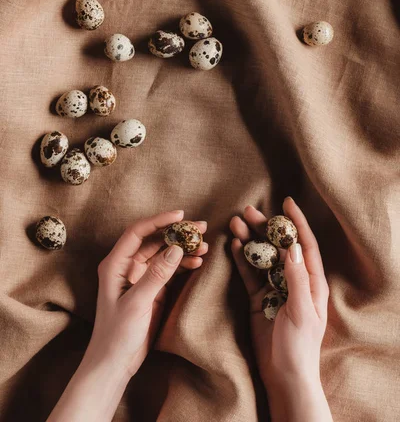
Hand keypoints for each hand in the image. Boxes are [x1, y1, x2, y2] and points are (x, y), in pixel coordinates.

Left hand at [87, 209, 207, 376]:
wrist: (113, 364)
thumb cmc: (116, 334)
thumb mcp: (137, 303)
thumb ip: (156, 275)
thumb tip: (176, 249)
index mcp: (115, 264)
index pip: (138, 232)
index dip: (159, 221)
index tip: (181, 215)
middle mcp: (126, 266)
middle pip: (154, 240)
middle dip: (177, 233)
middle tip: (201, 228)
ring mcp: (139, 277)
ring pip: (163, 254)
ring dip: (183, 249)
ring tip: (204, 246)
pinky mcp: (150, 289)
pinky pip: (168, 270)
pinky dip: (182, 265)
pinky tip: (197, 263)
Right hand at [230, 197, 331, 421]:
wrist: (284, 376)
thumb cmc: (300, 346)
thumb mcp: (301, 311)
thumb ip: (296, 278)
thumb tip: (292, 247)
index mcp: (311, 282)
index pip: (305, 245)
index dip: (297, 222)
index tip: (287, 201)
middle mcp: (293, 280)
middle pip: (278, 247)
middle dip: (265, 227)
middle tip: (248, 210)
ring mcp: (274, 288)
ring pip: (261, 257)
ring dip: (249, 239)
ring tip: (234, 222)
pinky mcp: (258, 298)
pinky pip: (249, 273)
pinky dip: (242, 258)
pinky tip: (233, 244)